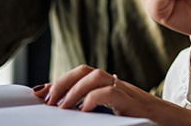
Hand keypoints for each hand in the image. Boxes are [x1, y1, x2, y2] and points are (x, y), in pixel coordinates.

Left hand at [35, 65, 190, 125]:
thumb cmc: (151, 123)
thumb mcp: (119, 117)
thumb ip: (99, 112)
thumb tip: (74, 114)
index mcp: (113, 88)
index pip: (83, 74)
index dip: (60, 81)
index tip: (39, 93)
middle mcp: (119, 85)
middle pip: (86, 70)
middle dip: (62, 82)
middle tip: (46, 100)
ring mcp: (128, 92)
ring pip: (96, 76)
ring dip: (74, 89)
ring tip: (60, 107)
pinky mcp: (135, 103)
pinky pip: (110, 93)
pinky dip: (93, 99)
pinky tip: (83, 111)